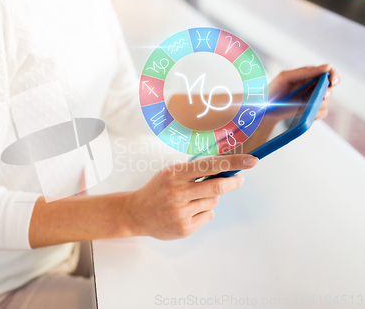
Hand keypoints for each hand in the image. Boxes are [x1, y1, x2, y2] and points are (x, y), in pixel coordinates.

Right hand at [124, 155, 258, 239]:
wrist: (136, 213)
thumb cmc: (158, 189)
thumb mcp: (171, 174)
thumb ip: (195, 171)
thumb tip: (226, 169)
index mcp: (174, 174)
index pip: (210, 165)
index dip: (233, 162)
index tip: (251, 161)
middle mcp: (177, 193)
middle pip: (217, 187)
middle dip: (233, 182)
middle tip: (239, 179)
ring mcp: (181, 212)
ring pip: (213, 202)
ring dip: (211, 198)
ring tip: (192, 199)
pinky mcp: (184, 228)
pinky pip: (208, 215)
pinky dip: (204, 211)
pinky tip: (188, 211)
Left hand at [268, 64, 340, 120]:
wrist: (263, 109)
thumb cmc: (273, 90)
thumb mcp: (286, 77)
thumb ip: (305, 71)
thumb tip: (327, 67)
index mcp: (310, 76)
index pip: (329, 73)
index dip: (335, 76)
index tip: (333, 81)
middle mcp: (314, 87)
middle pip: (330, 89)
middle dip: (327, 93)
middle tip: (321, 96)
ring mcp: (313, 100)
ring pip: (326, 102)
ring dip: (319, 104)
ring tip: (303, 105)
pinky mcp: (311, 112)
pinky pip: (321, 113)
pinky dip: (314, 114)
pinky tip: (302, 112)